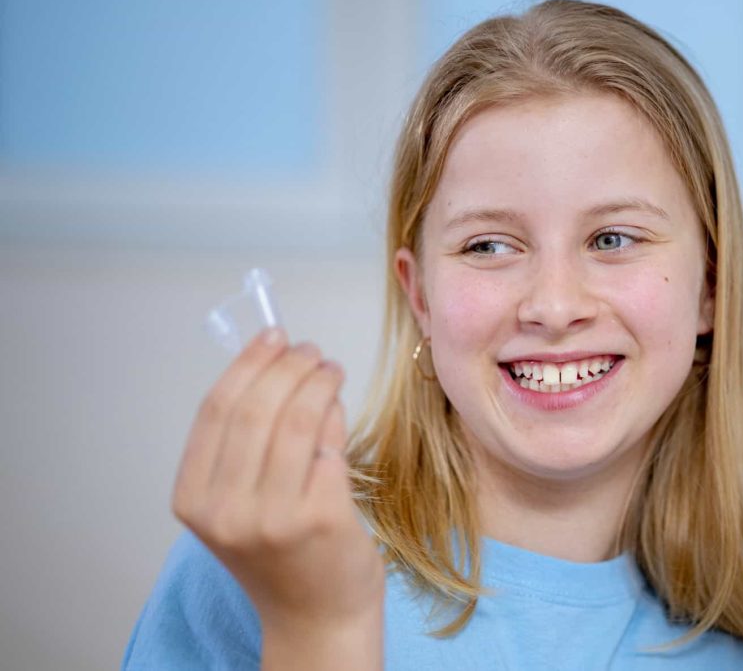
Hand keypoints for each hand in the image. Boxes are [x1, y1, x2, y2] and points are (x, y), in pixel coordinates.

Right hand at [171, 327, 384, 645]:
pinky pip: (329, 445)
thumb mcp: (239, 503)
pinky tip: (339, 408)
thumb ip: (246, 446)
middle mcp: (226, 511)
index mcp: (193, 501)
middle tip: (311, 350)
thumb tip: (278, 364)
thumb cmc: (282, 555)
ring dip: (318, 382)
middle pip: (255, 409)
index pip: (217, 411)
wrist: (316, 617)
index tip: (273, 337)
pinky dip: (335, 417)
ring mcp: (273, 516)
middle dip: (288, 366)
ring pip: (296, 420)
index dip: (247, 365)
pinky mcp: (322, 517)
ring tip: (330, 369)